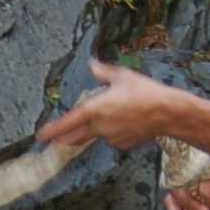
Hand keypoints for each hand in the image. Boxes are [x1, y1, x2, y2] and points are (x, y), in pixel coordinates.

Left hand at [37, 59, 202, 153]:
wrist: (168, 112)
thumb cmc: (145, 92)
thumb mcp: (122, 76)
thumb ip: (103, 72)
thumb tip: (91, 64)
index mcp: (95, 109)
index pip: (67, 122)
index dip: (52, 130)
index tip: (40, 136)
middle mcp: (100, 127)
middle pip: (75, 137)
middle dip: (63, 139)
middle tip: (54, 140)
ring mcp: (111, 138)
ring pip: (96, 136)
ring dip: (94, 130)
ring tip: (112, 116)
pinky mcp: (122, 145)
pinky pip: (112, 138)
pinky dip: (112, 132)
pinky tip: (126, 122)